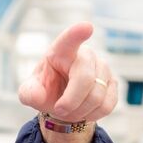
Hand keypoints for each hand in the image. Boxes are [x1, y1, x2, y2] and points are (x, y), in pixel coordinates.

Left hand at [18, 22, 118, 142]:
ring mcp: (102, 67)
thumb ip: (29, 94)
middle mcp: (85, 55)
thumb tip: (37, 95)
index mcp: (61, 51)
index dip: (77, 33)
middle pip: (85, 78)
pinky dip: (93, 115)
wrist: (62, 102)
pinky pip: (107, 104)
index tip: (86, 27)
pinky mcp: (113, 82)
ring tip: (69, 111)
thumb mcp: (30, 93)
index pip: (69, 40)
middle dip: (71, 101)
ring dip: (80, 111)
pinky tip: (83, 111)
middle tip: (59, 111)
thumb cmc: (46, 91)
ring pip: (97, 95)